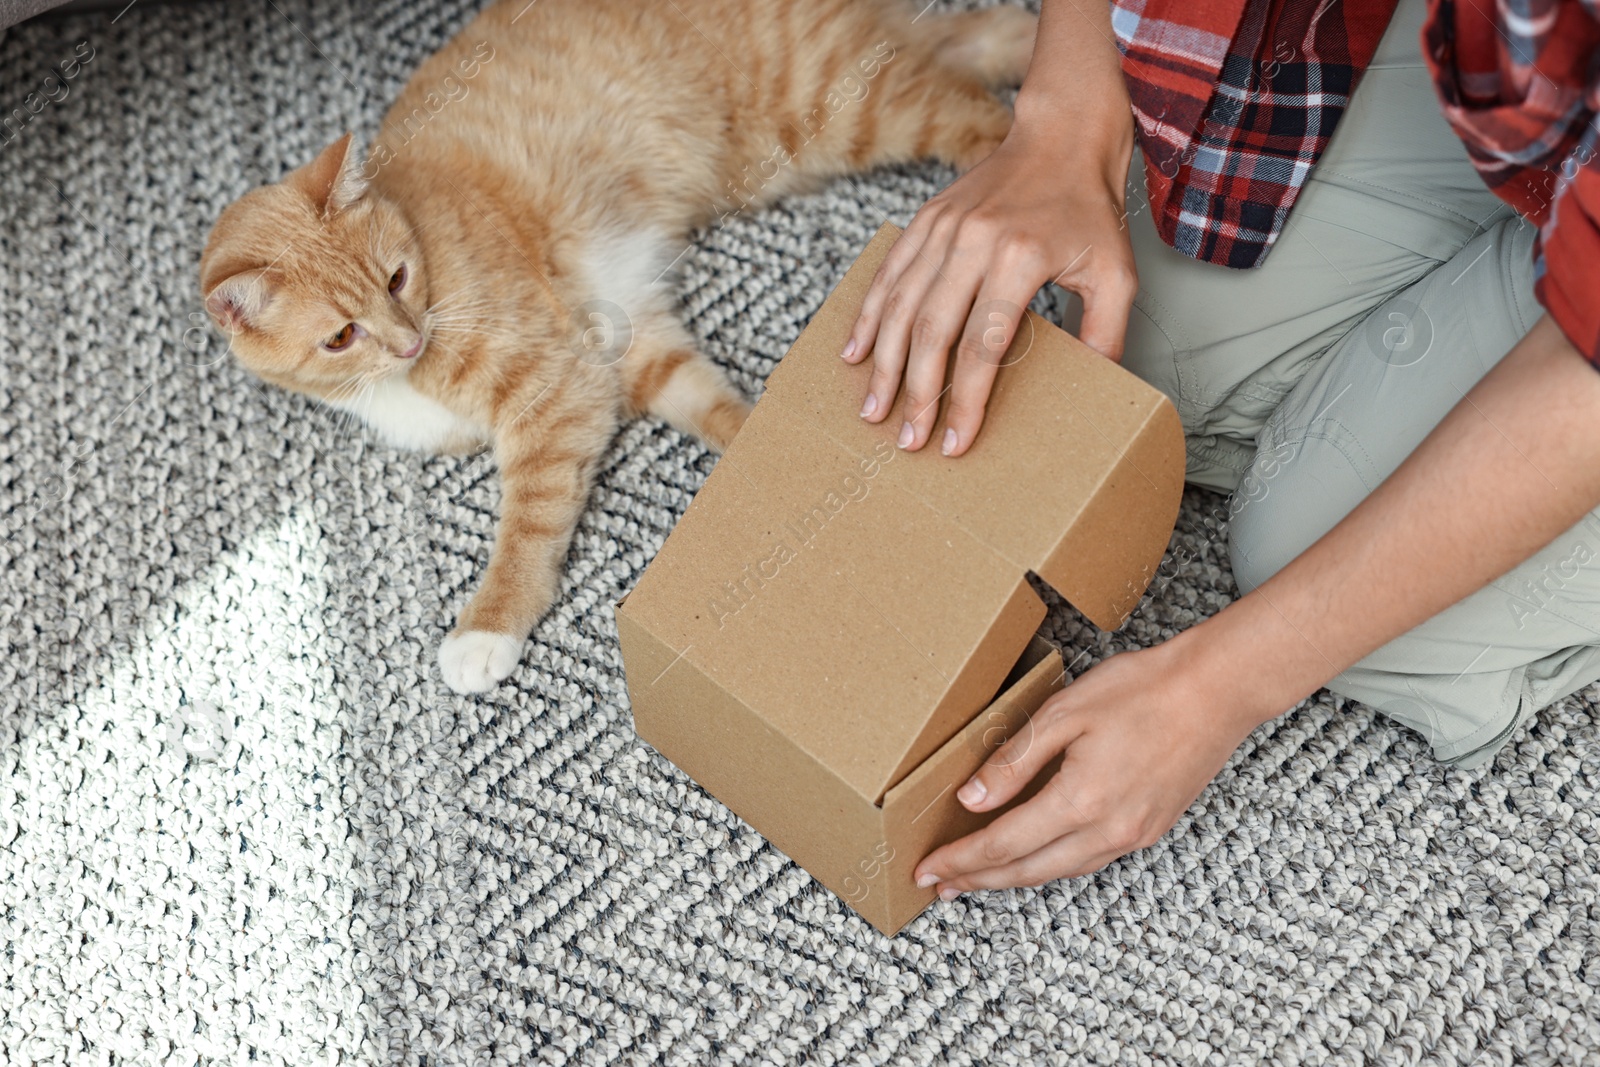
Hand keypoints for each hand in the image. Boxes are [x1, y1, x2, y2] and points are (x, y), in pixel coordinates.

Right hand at [842, 112, 1135, 457]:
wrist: (1061, 136)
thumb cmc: (1088, 210)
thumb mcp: (1117, 272)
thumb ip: (1107, 332)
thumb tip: (1098, 386)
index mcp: (1020, 258)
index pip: (983, 346)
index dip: (965, 399)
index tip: (955, 441)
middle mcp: (973, 241)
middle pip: (932, 332)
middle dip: (916, 393)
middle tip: (907, 439)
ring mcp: (942, 228)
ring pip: (900, 307)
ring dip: (882, 364)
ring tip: (873, 409)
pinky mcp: (924, 220)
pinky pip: (888, 275)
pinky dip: (868, 316)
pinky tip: (855, 352)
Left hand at [914, 637, 1256, 894]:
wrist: (1217, 691)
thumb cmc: (1143, 690)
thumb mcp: (1065, 713)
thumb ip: (1014, 761)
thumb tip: (970, 801)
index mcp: (1079, 801)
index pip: (1002, 845)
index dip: (961, 861)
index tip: (927, 870)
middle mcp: (1107, 831)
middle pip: (1027, 871)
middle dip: (979, 881)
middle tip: (941, 885)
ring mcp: (1132, 835)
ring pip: (1059, 871)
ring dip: (1014, 878)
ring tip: (979, 877)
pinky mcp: (1150, 829)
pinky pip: (1089, 859)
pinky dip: (1052, 864)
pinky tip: (1036, 855)